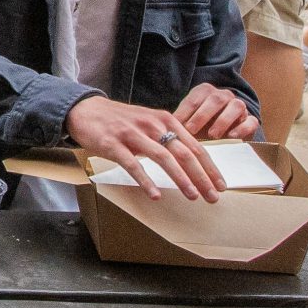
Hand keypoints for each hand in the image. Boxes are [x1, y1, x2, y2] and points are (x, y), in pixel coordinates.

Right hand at [65, 94, 224, 199]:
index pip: (195, 146)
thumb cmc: (121, 120)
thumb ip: (169, 136)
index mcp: (166, 120)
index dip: (210, 167)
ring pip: (164, 158)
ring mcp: (133, 134)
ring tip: (192, 196)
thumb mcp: (150, 122)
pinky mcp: (114, 144)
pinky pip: (133, 165)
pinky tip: (156, 195)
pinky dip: (146, 181)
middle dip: (202, 177)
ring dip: (181, 179)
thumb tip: (193, 157)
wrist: (87, 110)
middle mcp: (153, 125)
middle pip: (184, 153)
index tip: (220, 185)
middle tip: (213, 196)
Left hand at [175, 82, 258, 140]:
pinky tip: (232, 137)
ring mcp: (238, 106)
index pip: (194, 98)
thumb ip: (177, 124)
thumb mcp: (187, 123)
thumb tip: (161, 133)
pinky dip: (242, 128)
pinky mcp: (250, 120)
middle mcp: (223, 95)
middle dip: (202, 115)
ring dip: (223, 120)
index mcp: (204, 92)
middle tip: (191, 130)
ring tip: (212, 135)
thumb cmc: (198, 127)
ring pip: (235, 106)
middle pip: (215, 99)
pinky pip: (250, 121)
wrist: (222, 132)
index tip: (176, 125)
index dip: (185, 111)